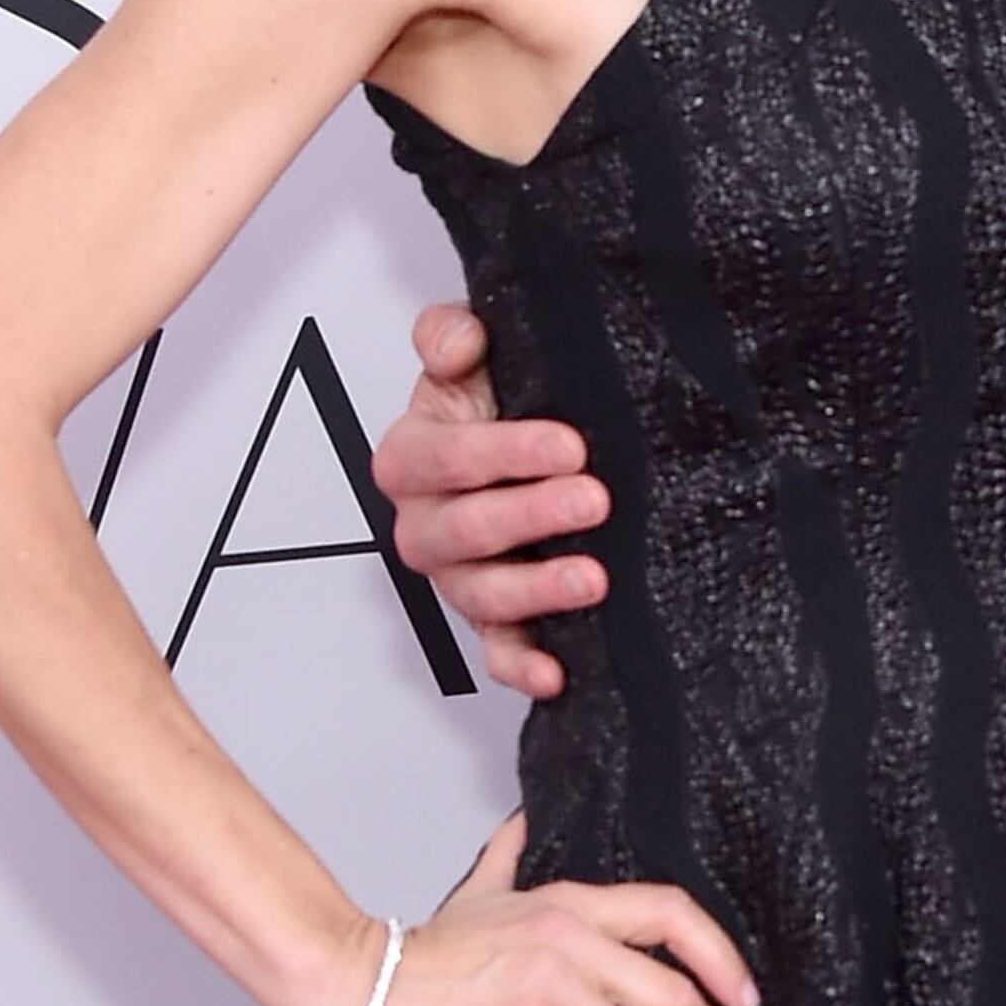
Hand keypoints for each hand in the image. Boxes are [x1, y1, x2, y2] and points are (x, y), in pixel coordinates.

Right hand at [342, 815, 770, 1005]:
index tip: (747, 1003)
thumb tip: (522, 822)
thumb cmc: (418, 952)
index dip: (720, 958)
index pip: (672, 913)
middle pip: (676, 998)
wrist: (354, 980)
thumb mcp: (477, 892)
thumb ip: (509, 856)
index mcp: (572, 902)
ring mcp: (549, 984)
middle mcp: (571, 938)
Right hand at [373, 300, 607, 702]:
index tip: (568, 445)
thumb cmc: (497, 401)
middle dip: (529, 517)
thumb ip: (451, 333)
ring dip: (535, 590)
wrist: (538, 444)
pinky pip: (498, 653)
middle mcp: (426, 524)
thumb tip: (459, 345)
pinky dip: (522, 667)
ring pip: (480, 595)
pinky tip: (558, 672)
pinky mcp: (494, 621)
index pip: (445, 458)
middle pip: (462, 531)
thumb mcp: (474, 353)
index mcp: (411, 458)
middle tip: (592, 500)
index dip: (505, 452)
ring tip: (593, 577)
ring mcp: (459, 577)